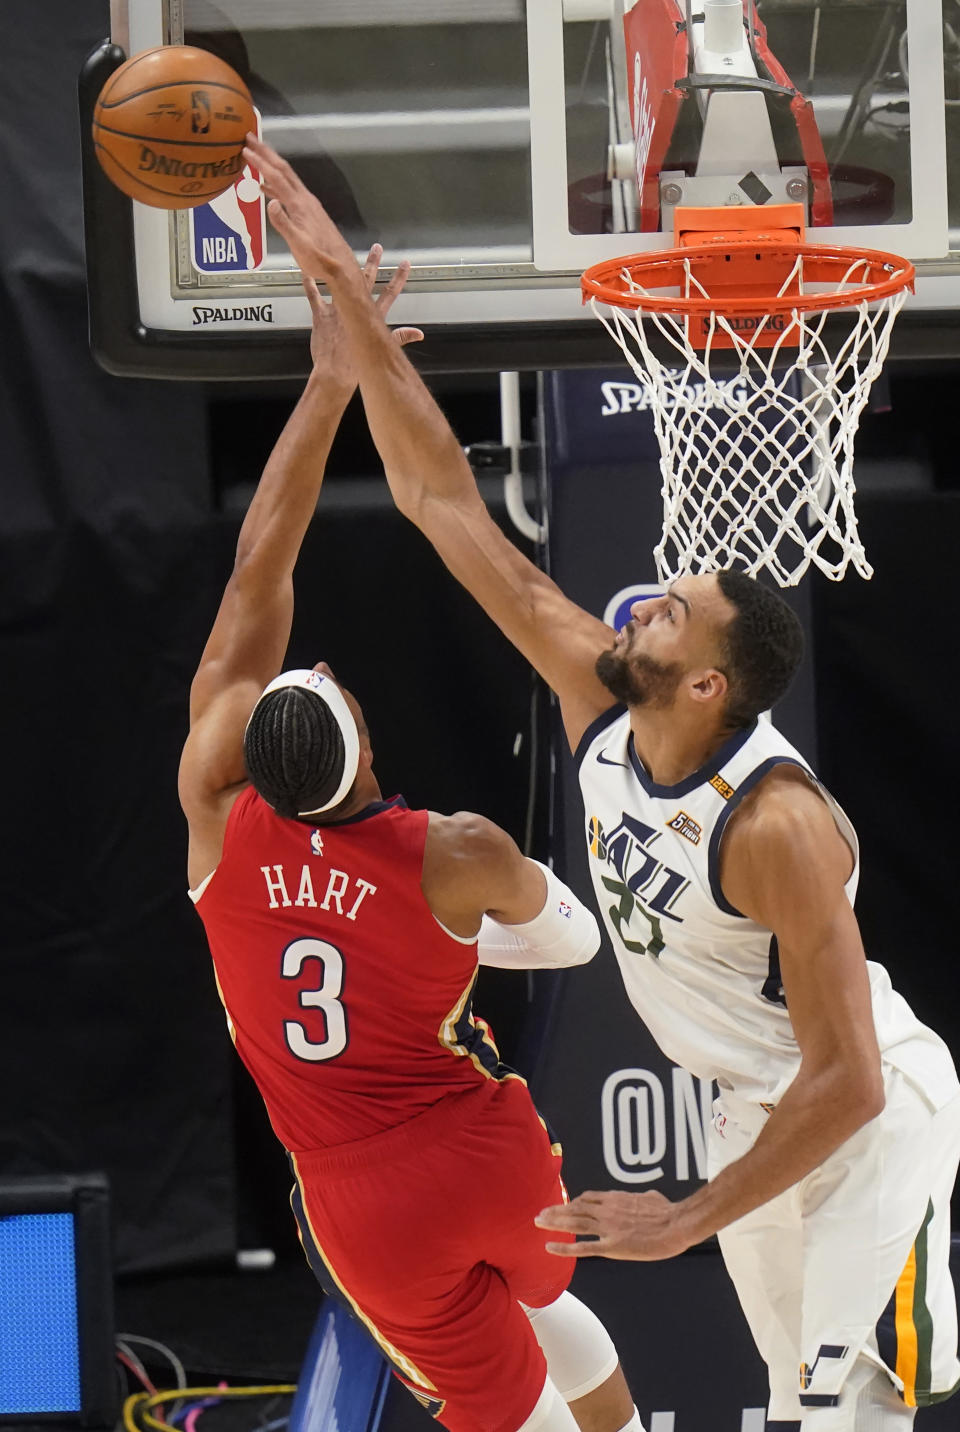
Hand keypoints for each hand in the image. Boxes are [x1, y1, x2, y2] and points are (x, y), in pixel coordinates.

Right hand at [243, 133, 359, 285]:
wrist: (340, 266)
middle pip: (283, 170)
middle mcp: (305, 200)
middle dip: (266, 153)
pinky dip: (275, 185)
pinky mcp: (309, 212)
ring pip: (287, 178)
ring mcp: (308, 205)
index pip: (277, 177)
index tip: (246, 149)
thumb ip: (283, 223)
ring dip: (271, 166)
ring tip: (256, 157)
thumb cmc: (320, 259)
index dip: (260, 162)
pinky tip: (267, 189)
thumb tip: (269, 203)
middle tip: (251, 138)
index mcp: (300, 205)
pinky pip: (288, 192)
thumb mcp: (299, 244)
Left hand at [302, 245, 422, 394]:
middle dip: (373, 263)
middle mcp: (356, 310)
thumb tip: (419, 334)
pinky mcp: (321, 316)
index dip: (398, 278)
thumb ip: (401, 338)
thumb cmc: (358, 366)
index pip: (389, 294)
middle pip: (367, 281)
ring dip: (339, 266)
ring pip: (339, 282)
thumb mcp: (382, 351)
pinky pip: (313, 295)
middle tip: (377, 247)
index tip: (404, 263)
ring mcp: (338, 310)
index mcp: (372, 318)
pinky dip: (308, 283)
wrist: (336, 374)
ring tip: (339, 251)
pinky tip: (305, 270)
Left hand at [535, 1189, 695, 1260]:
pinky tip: (550, 1247)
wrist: (675, 1224)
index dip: (573, 1203)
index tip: (565, 1206)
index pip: (587, 1198)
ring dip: (554, 1222)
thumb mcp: (652, 1196)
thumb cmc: (668, 1211)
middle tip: (540, 1213)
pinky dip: (564, 1247)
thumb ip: (643, 1198)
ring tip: (538, 1223)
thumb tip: (647, 1197)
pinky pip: (583, 1247)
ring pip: (574, 1223)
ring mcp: (607, 1228)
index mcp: (615, 1198)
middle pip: (575, 1208)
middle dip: (556, 1211)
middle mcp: (606, 1210)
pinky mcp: (611, 1246)